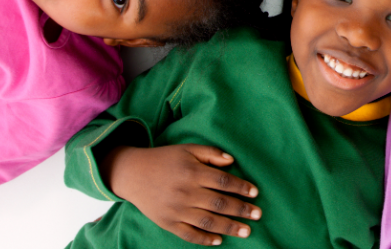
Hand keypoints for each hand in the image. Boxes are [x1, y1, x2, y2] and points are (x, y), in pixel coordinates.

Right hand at [102, 145, 260, 245]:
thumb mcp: (188, 149)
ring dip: (229, 227)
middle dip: (241, 209)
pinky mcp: (167, 223)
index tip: (255, 193)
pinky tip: (219, 240)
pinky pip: (188, 234)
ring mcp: (176, 210)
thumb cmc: (165, 159)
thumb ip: (211, 153)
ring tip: (246, 231)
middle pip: (219, 203)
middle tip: (258, 214)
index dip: (241, 187)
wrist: (133, 174)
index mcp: (192, 172)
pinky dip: (204, 239)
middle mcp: (186, 192)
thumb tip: (232, 161)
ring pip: (207, 221)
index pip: (223, 181)